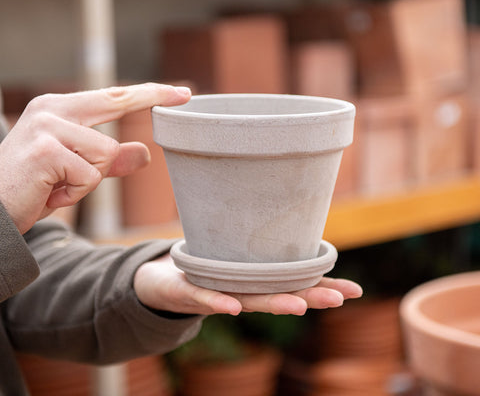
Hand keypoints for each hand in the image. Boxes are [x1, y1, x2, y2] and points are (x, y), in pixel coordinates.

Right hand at [0, 83, 190, 233]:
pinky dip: (76, 193)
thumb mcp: (77, 172)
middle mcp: (52, 109)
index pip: (113, 97)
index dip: (149, 94)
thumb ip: (111, 161)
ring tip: (58, 185)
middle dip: (153, 98)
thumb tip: (145, 151)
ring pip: (107, 153)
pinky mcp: (46, 151)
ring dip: (89, 180)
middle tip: (186, 94)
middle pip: (117, 101)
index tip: (181, 93)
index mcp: (58, 109)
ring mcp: (47, 127)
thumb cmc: (33, 188)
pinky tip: (50, 193)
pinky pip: (90, 175)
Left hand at [134, 254, 362, 315]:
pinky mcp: (193, 291)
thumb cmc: (206, 268)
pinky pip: (206, 296)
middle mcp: (245, 291)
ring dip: (275, 303)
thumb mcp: (235, 250)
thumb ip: (256, 242)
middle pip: (281, 294)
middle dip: (310, 297)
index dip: (325, 286)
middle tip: (339, 300)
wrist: (163, 284)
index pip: (295, 283)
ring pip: (251, 299)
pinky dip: (220, 301)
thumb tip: (281, 217)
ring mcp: (222, 292)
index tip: (355, 291)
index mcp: (258, 280)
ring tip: (300, 305)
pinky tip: (233, 307)